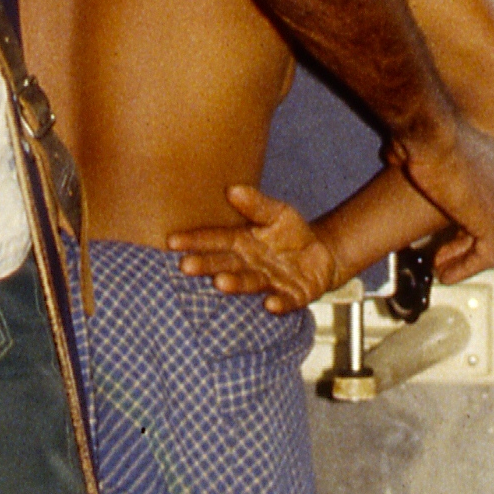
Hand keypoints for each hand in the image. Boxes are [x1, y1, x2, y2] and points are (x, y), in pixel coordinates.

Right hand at [168, 187, 341, 312]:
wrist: (321, 254)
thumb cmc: (291, 233)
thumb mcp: (276, 213)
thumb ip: (256, 204)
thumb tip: (232, 189)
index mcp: (242, 243)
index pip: (215, 240)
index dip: (195, 241)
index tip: (171, 241)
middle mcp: (251, 265)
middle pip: (226, 264)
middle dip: (206, 265)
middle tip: (185, 266)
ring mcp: (271, 282)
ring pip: (250, 283)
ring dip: (235, 284)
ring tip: (220, 283)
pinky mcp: (293, 296)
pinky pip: (285, 300)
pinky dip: (278, 304)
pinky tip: (270, 304)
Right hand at [390, 116, 493, 278]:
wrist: (429, 132)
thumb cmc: (419, 128)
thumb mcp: (416, 139)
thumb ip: (412, 151)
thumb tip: (396, 156)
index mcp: (492, 157)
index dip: (470, 215)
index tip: (449, 228)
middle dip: (472, 240)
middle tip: (446, 253)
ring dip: (469, 258)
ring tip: (444, 269)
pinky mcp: (489, 219)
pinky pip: (487, 255)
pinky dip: (468, 267)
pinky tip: (446, 274)